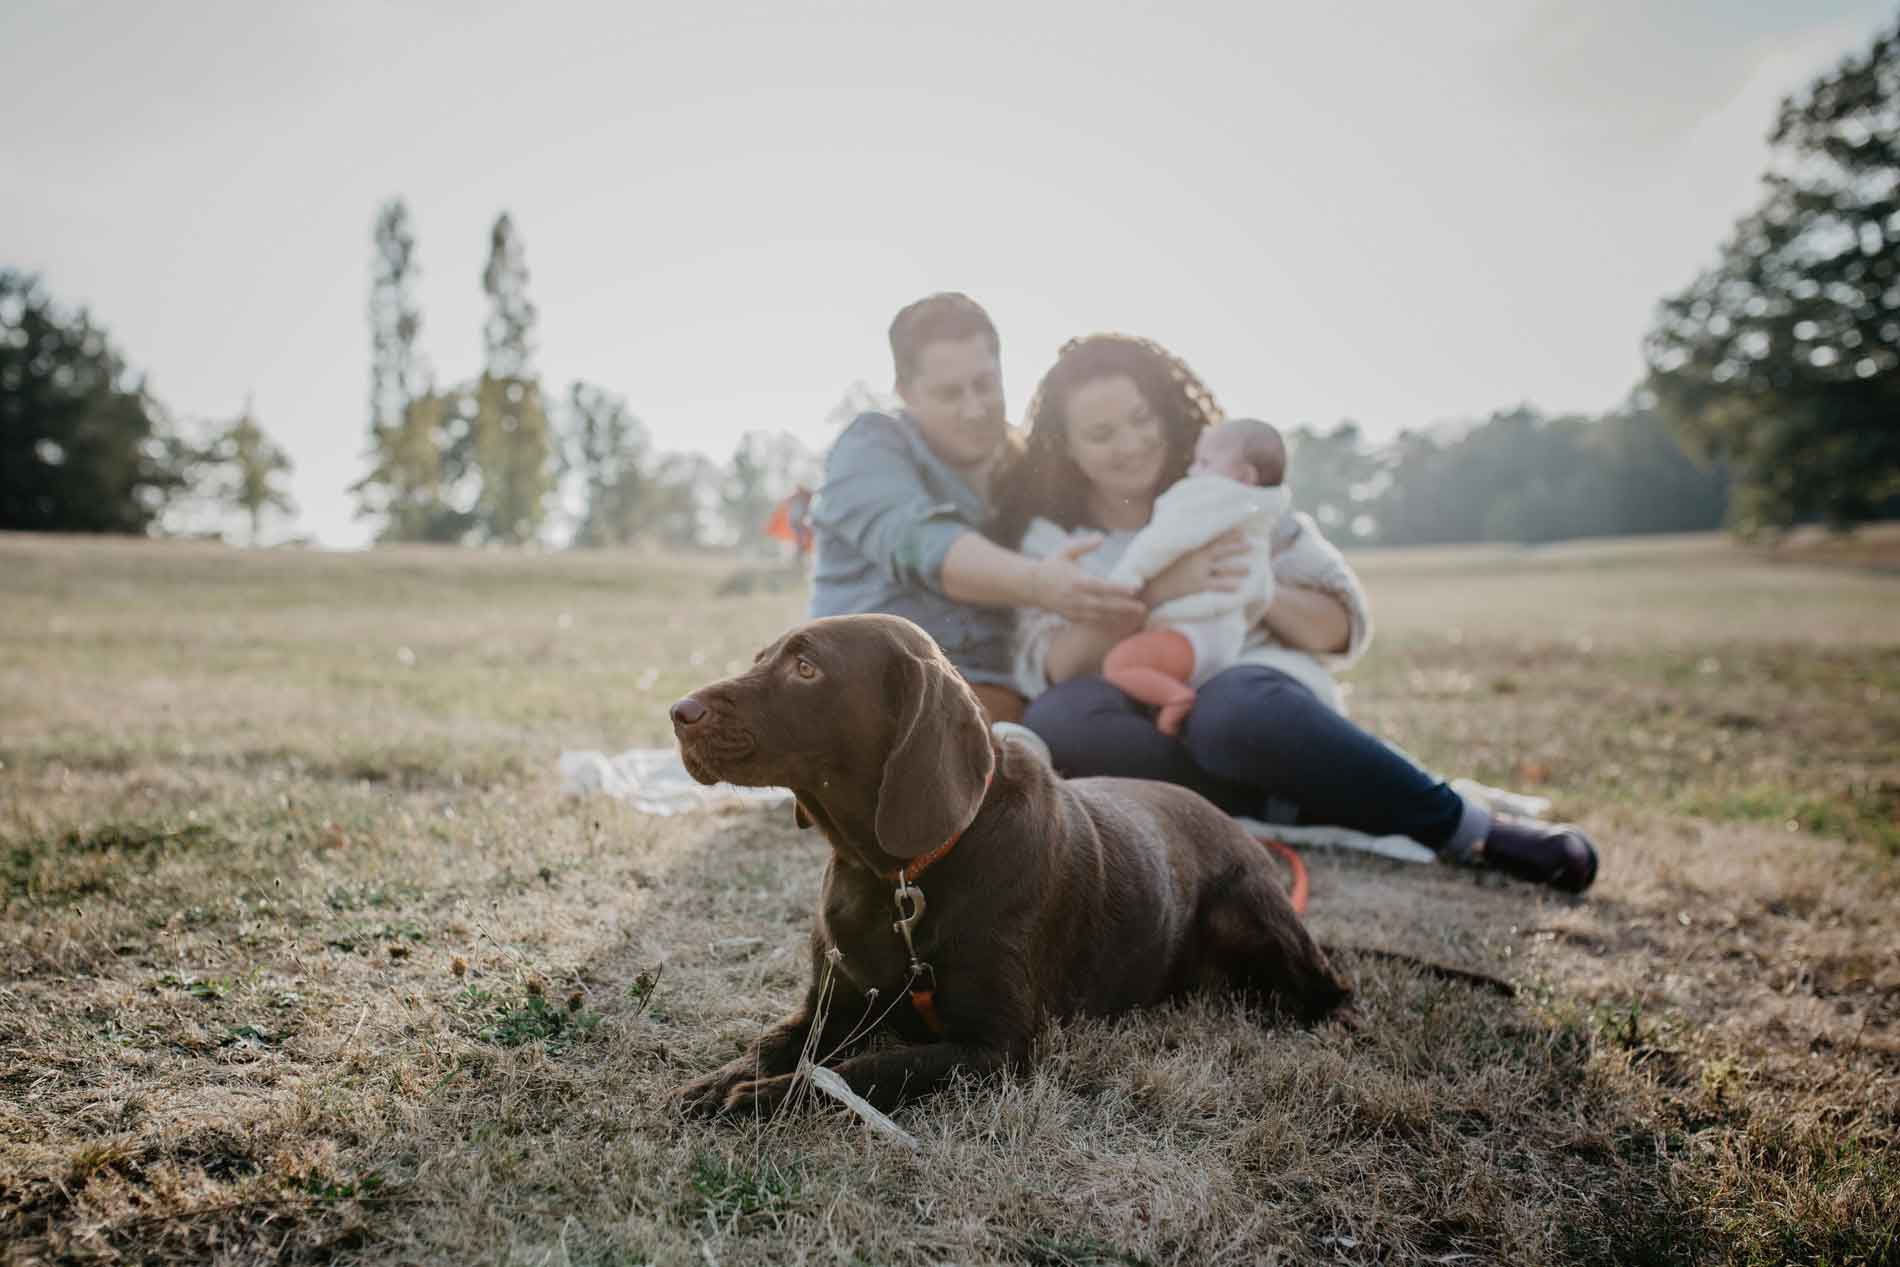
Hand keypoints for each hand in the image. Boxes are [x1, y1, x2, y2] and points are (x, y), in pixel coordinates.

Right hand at [1030, 537, 1146, 624]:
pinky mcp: (1072, 617)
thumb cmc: (1051, 566)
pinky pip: (1092, 621)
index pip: (1104, 586)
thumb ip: (1084, 545)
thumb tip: (1102, 538)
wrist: (1031, 586)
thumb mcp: (1066, 551)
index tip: (1136, 588)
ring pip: (1101, 615)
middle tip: (1143, 608)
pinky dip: (1106, 621)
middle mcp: (1077, 598)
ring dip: (1119, 615)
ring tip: (1136, 615)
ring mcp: (1074, 610)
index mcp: (1078, 581)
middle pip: (1106, 604)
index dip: (1120, 588)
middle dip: (1125, 607)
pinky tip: (1118, 620)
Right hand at [1141, 531, 1249, 606]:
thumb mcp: (1168, 552)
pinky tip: (1239, 587)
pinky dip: (1228, 585)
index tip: (1241, 530)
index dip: (1228, 534)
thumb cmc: (1157, 569)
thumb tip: (1185, 537)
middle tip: (1252, 544)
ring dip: (1237, 567)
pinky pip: (1216, 585)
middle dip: (1237, 547)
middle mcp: (1196, 558)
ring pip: (1222, 568)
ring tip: (1250, 568)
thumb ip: (1180, 546)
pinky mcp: (1196, 585)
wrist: (1150, 585)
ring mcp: (1197, 571)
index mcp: (1190, 548)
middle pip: (1221, 551)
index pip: (1213, 538)